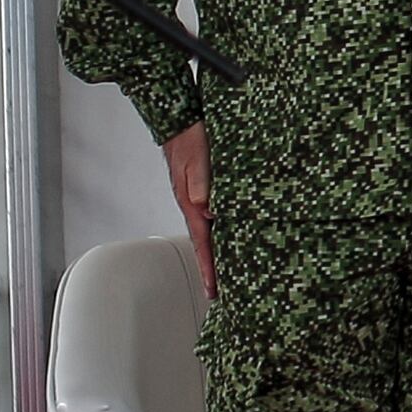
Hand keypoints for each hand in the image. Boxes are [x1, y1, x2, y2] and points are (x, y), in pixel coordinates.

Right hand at [164, 120, 214, 297]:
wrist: (183, 120)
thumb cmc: (191, 138)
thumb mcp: (198, 160)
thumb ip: (201, 184)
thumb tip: (208, 210)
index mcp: (192, 203)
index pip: (202, 242)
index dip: (208, 266)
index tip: (212, 289)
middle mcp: (194, 204)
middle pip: (204, 243)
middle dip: (211, 268)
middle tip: (218, 291)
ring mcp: (198, 198)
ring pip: (209, 231)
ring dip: (215, 252)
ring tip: (225, 272)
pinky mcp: (205, 189)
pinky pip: (213, 217)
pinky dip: (220, 231)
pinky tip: (228, 235)